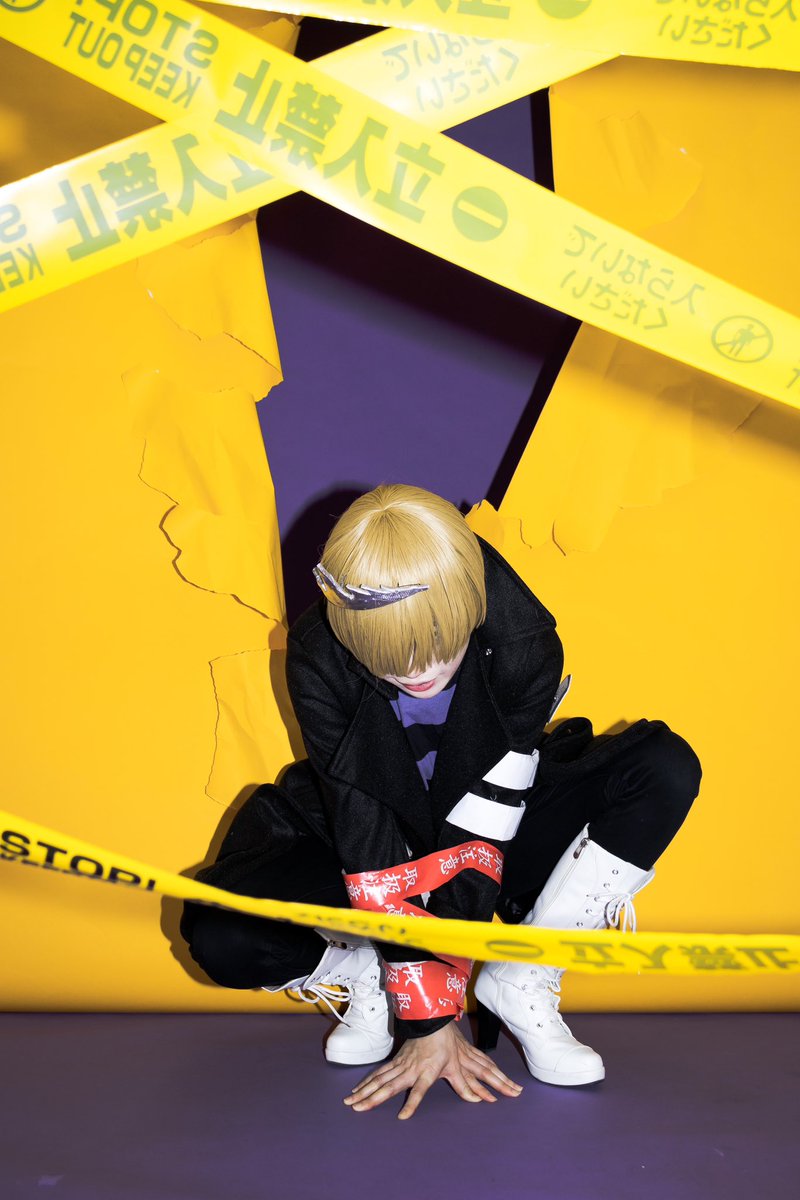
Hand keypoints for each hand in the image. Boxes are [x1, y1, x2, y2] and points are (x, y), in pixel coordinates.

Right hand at [343, 1020, 522, 1119]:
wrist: (432, 1020)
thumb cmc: (445, 1043)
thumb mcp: (457, 1064)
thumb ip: (465, 1085)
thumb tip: (480, 1100)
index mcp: (426, 1071)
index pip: (419, 1090)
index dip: (412, 1103)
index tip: (402, 1116)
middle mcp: (410, 1069)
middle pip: (388, 1085)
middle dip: (372, 1097)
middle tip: (356, 1108)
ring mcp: (400, 1064)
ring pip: (379, 1079)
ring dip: (364, 1091)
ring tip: (350, 1102)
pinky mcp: (396, 1061)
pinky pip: (379, 1074)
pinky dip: (367, 1082)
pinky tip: (357, 1090)